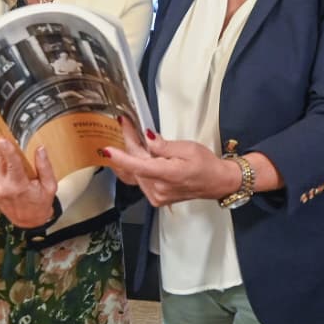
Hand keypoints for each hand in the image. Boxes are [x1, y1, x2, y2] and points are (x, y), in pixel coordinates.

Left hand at [0, 128, 57, 227]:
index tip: (2, 138)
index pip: (11, 164)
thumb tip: (40, 149)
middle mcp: (2, 187)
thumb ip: (45, 167)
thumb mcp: (50, 187)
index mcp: (18, 187)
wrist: (28, 222)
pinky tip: (0, 152)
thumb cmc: (40, 204)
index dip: (6, 149)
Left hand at [103, 127, 241, 208]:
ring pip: (135, 173)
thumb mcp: (187, 148)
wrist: (217, 182)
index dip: (120, 157)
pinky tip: (140, 154)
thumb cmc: (206, 165)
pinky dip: (137, 166)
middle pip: (135, 166)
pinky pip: (140, 180)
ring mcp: (156, 196)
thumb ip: (163, 146)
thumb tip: (147, 139)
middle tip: (125, 125)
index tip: (106, 149)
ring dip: (132, 155)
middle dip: (129, 144)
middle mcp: (159, 190)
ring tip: (134, 137)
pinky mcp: (156, 197)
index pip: (138, 166)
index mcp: (168, 176)